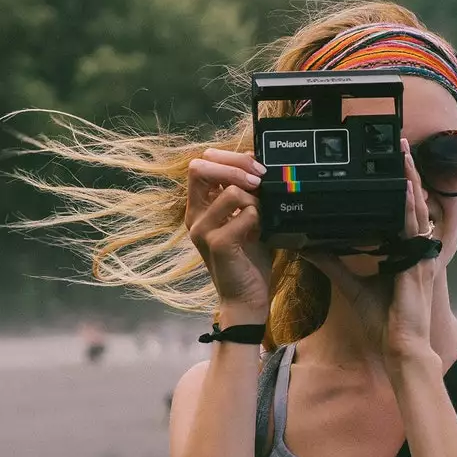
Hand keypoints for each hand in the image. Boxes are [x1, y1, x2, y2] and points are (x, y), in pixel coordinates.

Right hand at [185, 148, 271, 318]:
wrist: (247, 298)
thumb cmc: (249, 257)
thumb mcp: (247, 217)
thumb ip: (246, 191)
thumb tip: (254, 160)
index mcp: (199, 206)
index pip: (202, 163)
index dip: (229, 158)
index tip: (256, 168)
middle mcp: (194, 216)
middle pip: (200, 167)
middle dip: (236, 166)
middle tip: (261, 179)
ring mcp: (201, 230)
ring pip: (230, 191)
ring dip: (255, 198)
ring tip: (262, 215)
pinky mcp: (217, 244)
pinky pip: (244, 215)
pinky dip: (259, 218)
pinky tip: (260, 231)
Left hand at [305, 139, 438, 364]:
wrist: (399, 348)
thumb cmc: (382, 322)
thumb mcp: (350, 285)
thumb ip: (330, 262)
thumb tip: (305, 244)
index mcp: (401, 252)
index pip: (399, 211)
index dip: (397, 186)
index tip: (389, 162)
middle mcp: (413, 249)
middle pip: (410, 202)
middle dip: (406, 172)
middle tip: (399, 144)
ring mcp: (419, 255)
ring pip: (415, 208)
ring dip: (410, 179)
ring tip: (403, 153)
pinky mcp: (418, 264)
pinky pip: (415, 229)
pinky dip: (410, 207)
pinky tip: (406, 188)